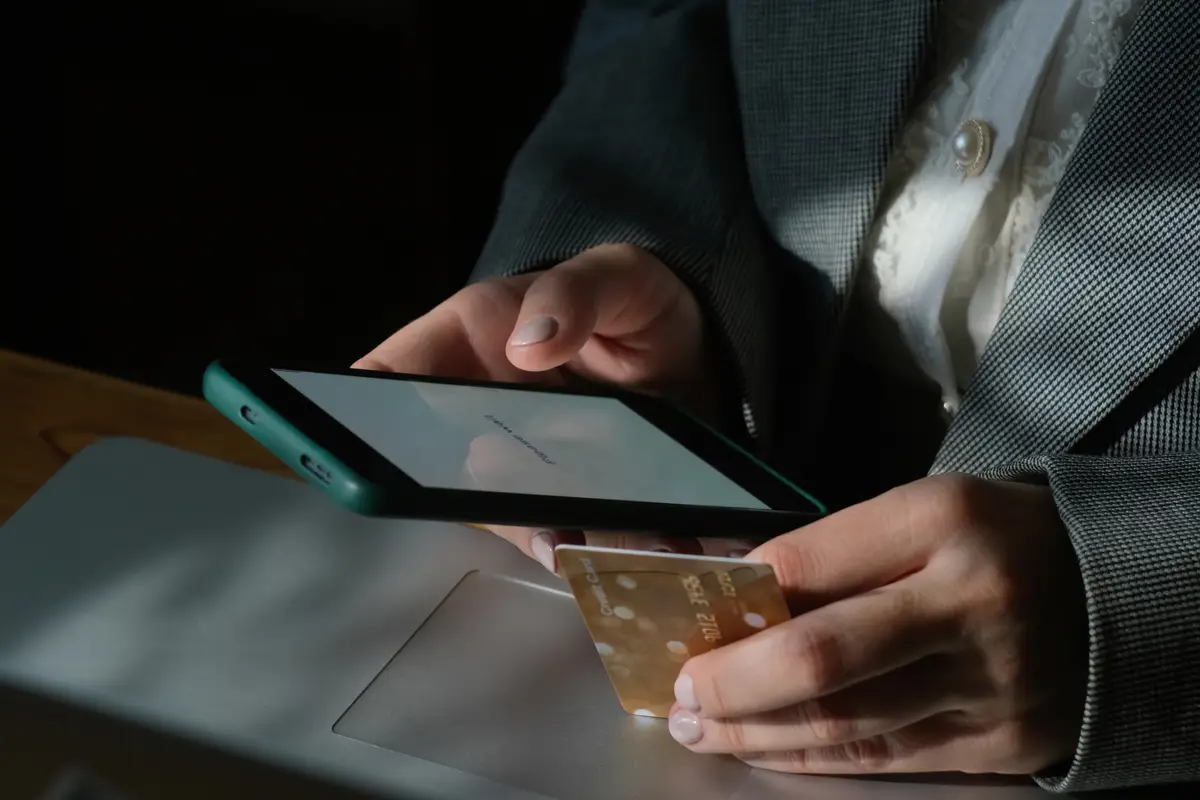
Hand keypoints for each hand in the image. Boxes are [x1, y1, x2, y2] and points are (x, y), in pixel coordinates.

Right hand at [356, 244, 750, 567]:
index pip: (387, 379)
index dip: (362, 420)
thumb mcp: (618, 274)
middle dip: (477, 501)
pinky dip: (597, 549)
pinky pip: (563, 535)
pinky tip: (647, 552)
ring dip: (554, 536)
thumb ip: (575, 293)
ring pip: (508, 514)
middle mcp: (478, 410)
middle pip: (439, 468)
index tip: (380, 458)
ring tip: (612, 543)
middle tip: (524, 513)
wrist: (691, 348)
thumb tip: (528, 342)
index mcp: (467, 339)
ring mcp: (519, 461)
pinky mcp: (563, 499)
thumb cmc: (633, 300)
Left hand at [667, 474, 1088, 776]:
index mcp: (943, 519)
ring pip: (846, 721)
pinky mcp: (1001, 742)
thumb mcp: (928, 511)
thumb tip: (738, 593)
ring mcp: (990, 681)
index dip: (736, 597)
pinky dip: (815, 756)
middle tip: (678, 693)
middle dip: (731, 681)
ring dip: (757, 731)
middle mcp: (968, 601)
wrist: (1123, 595)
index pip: (808, 561)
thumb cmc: (999, 540)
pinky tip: (766, 749)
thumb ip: (840, 550)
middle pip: (821, 654)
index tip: (688, 618)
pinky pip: (887, 756)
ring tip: (700, 728)